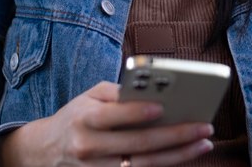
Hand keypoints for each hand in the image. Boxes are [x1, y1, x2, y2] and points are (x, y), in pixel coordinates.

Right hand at [0, 81, 213, 165]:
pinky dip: (165, 165)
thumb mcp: (89, 95)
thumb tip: (153, 93)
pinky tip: (186, 155)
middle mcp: (90, 147)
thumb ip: (118, 92)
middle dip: (175, 136)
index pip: (114, 116)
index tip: (164, 107)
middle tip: (204, 127)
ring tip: (204, 143)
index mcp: (85, 119)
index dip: (138, 113)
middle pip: (137, 144)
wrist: (47, 150)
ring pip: (143, 165)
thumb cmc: (78, 116)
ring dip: (178, 155)